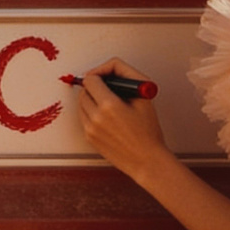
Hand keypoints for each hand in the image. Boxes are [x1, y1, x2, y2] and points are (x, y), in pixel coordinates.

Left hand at [75, 58, 172, 184]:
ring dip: (92, 99)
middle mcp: (96, 117)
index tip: (106, 77)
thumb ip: (126, 77)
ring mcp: (90, 129)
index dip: (99, 74)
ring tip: (110, 104)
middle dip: (95, 87)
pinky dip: (92, 113)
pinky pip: (84, 117)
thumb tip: (110, 69)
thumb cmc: (148, 132)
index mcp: (109, 105)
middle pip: (84, 91)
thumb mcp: (144, 98)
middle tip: (110, 90)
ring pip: (81, 104)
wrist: (147, 161)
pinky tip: (107, 117)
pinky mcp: (89, 138)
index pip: (90, 79)